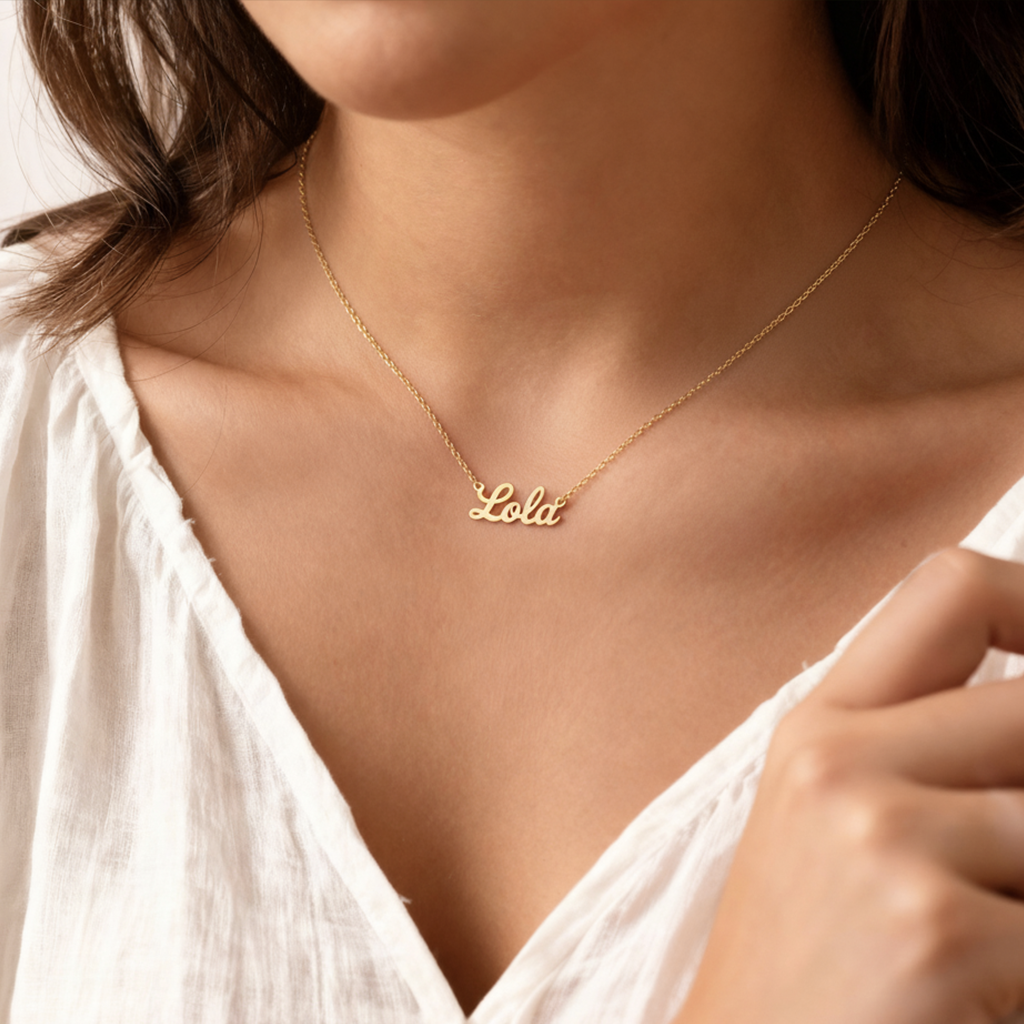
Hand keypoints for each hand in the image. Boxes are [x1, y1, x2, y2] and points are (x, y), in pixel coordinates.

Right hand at [677, 549, 1023, 1023]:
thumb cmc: (818, 967)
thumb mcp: (840, 829)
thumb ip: (934, 752)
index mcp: (821, 728)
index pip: (954, 588)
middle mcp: (840, 763)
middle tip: (1012, 864)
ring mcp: (884, 841)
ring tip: (992, 936)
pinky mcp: (937, 931)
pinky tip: (985, 997)